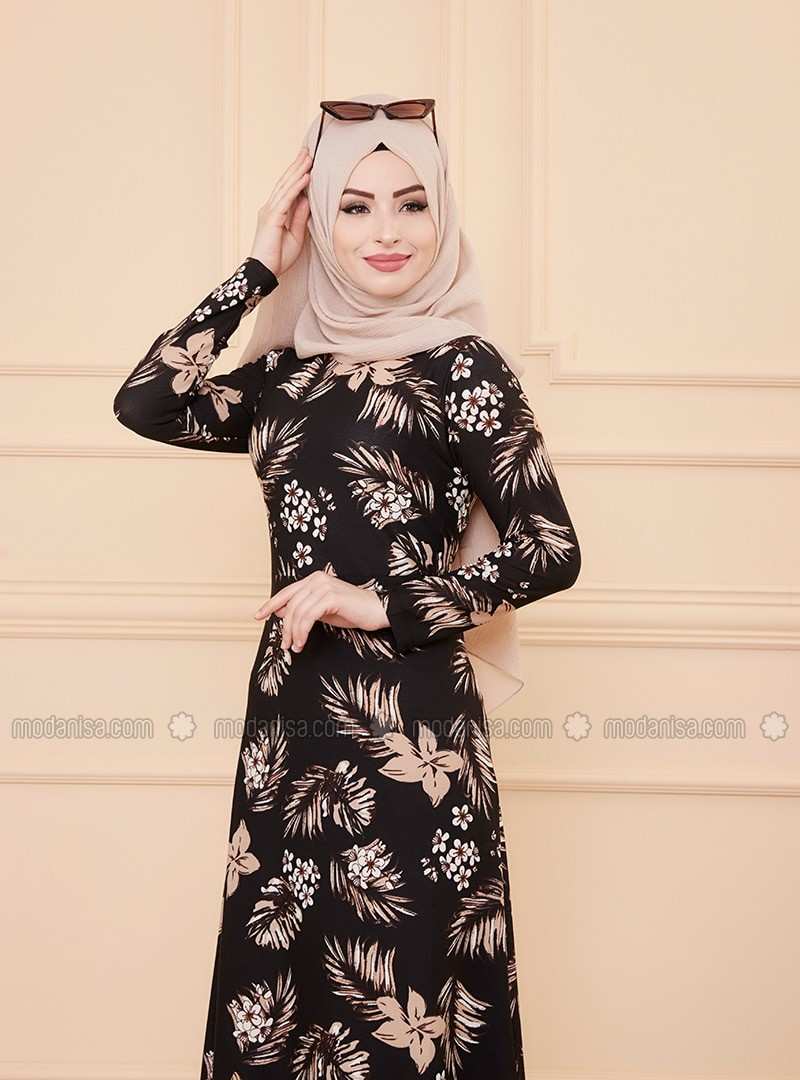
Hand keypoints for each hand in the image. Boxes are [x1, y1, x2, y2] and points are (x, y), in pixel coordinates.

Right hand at [248, 147, 311, 277]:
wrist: (264, 271)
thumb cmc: (278, 257)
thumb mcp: (296, 236)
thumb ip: (300, 217)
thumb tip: (307, 199)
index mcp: (276, 212)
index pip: (288, 189)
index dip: (297, 174)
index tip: (308, 161)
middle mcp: (271, 208)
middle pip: (286, 182)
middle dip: (297, 166)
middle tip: (308, 150)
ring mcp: (270, 211)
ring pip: (286, 186)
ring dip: (298, 171)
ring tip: (309, 157)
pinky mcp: (272, 218)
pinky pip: (287, 198)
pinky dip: (297, 187)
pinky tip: (306, 177)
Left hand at [253, 570, 389, 652]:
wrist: (378, 611)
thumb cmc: (353, 611)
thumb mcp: (323, 611)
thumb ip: (304, 609)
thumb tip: (281, 613)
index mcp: (314, 579)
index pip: (287, 592)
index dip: (271, 604)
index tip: (258, 616)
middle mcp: (317, 579)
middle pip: (290, 604)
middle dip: (285, 627)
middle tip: (285, 644)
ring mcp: (324, 586)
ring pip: (297, 612)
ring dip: (293, 633)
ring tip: (296, 647)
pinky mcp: (331, 597)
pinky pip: (308, 617)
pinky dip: (302, 631)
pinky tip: (303, 642)